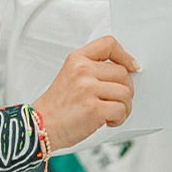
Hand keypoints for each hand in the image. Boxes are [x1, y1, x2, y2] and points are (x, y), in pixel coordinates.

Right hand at [31, 36, 138, 151]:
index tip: (132, 66)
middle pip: (123, 73)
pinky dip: (119, 119)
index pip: (108, 44)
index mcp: (77, 59)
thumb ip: (93, 69)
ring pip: (126, 93)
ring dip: (124, 107)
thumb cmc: (57, 106)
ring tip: (110, 113)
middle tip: (116, 101)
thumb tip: (124, 71)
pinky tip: (107, 121)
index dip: (125, 56)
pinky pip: (121, 110)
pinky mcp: (93, 108)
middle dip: (126, 90)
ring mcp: (87, 89)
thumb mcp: (70, 75)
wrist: (40, 126)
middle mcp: (82, 70)